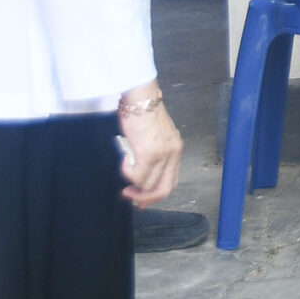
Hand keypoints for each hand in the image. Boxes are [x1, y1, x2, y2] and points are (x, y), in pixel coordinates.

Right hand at [118, 85, 180, 205]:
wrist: (141, 98)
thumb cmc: (143, 114)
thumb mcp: (155, 136)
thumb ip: (153, 154)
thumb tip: (142, 175)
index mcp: (176, 149)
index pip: (171, 181)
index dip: (156, 194)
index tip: (142, 200)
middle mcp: (173, 153)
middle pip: (164, 189)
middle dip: (146, 197)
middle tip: (130, 196)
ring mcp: (162, 154)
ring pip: (148, 185)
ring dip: (133, 184)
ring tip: (125, 170)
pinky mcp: (149, 153)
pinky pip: (137, 176)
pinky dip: (127, 173)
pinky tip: (124, 159)